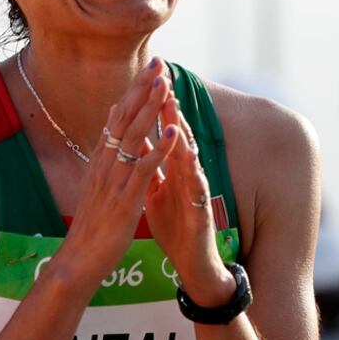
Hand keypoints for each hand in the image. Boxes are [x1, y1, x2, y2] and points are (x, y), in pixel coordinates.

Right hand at [58, 58, 181, 283]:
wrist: (79, 260)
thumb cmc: (92, 226)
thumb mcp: (97, 185)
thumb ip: (105, 158)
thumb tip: (109, 132)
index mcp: (100, 160)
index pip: (118, 116)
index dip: (135, 91)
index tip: (150, 68)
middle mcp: (105, 164)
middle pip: (125, 118)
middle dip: (143, 89)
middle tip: (159, 62)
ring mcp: (114, 180)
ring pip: (134, 137)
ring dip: (151, 109)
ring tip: (165, 85)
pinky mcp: (125, 199)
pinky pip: (144, 170)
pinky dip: (160, 150)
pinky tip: (174, 134)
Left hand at [144, 92, 235, 307]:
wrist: (192, 261)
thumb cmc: (175, 224)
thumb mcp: (155, 190)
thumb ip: (149, 164)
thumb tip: (138, 137)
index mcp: (171, 168)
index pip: (163, 131)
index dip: (154, 107)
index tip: (145, 79)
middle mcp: (185, 174)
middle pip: (177, 135)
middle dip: (169, 107)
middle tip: (162, 77)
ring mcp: (195, 190)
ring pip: (189, 155)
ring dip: (182, 130)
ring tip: (174, 106)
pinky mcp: (200, 210)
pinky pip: (196, 188)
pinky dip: (192, 171)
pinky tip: (190, 156)